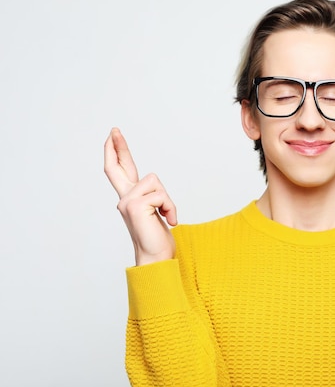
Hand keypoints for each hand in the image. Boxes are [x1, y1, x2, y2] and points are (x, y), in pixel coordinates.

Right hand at [104, 128, 176, 265]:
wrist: (156, 258)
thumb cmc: (158, 239)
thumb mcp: (156, 212)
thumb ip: (151, 198)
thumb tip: (154, 187)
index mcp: (130, 199)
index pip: (120, 172)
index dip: (117, 153)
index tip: (114, 136)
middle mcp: (124, 199)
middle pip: (117, 167)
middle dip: (118, 146)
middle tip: (114, 129)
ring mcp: (127, 202)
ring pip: (155, 182)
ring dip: (168, 200)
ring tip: (168, 216)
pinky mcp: (135, 206)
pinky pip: (161, 195)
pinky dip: (170, 207)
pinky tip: (169, 220)